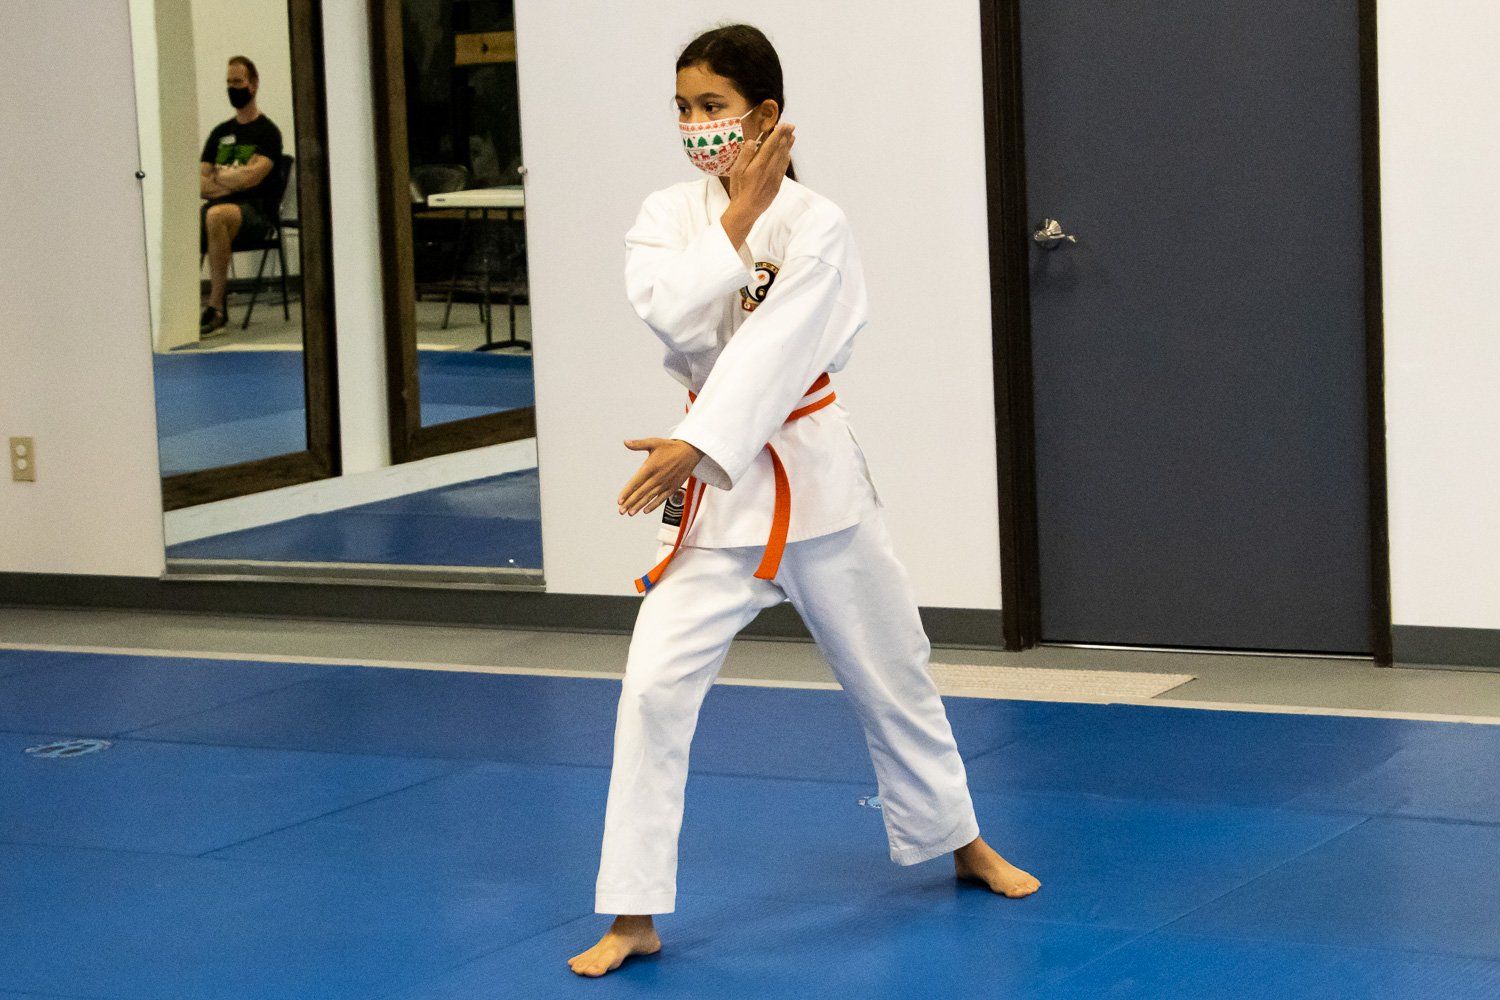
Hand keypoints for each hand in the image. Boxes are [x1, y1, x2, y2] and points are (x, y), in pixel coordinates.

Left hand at [618, 438, 703, 515]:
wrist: (690, 452)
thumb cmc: (670, 447)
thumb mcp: (654, 442)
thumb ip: (638, 444)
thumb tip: (625, 442)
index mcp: (651, 467)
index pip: (635, 482)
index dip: (627, 492)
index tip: (619, 501)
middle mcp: (657, 477)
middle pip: (641, 493)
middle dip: (630, 503)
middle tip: (621, 511)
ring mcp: (665, 484)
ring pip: (650, 497)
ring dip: (639, 506)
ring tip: (630, 513)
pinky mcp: (672, 487)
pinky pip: (661, 499)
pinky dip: (653, 505)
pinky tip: (645, 511)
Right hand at [723, 120, 793, 234]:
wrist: (746, 211)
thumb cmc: (738, 190)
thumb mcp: (736, 171)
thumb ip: (745, 155)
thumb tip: (754, 141)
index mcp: (758, 165)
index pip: (771, 145)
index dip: (778, 134)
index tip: (783, 125)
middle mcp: (769, 170)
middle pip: (780, 150)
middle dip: (786, 136)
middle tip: (791, 126)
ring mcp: (775, 177)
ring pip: (784, 158)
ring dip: (788, 146)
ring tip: (792, 136)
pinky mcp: (777, 185)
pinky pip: (783, 168)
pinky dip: (786, 158)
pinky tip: (788, 153)